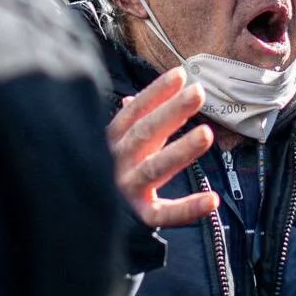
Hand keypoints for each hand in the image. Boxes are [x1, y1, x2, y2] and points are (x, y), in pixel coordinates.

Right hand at [110, 68, 218, 228]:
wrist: (82, 221)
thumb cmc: (105, 176)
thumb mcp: (112, 147)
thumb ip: (127, 125)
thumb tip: (131, 99)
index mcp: (111, 142)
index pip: (134, 112)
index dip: (156, 93)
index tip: (181, 75)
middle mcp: (116, 162)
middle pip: (145, 133)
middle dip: (171, 111)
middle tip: (198, 92)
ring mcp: (126, 189)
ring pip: (154, 168)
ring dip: (181, 150)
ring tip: (206, 134)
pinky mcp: (137, 217)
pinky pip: (164, 214)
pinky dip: (189, 209)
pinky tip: (213, 200)